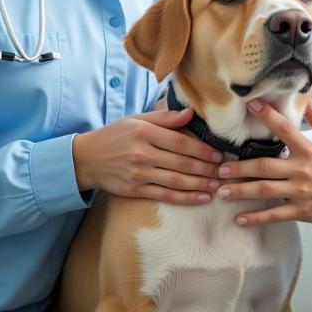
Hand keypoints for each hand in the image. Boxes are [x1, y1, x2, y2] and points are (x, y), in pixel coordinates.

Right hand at [72, 107, 222, 203]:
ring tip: (218, 185)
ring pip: (176, 181)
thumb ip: (165, 117)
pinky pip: (165, 195)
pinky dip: (185, 198)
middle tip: (225, 171)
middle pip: (181, 163)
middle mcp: (142, 154)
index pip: (179, 142)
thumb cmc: (116, 135)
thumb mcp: (137, 119)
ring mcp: (139, 174)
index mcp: (144, 132)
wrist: (86, 159)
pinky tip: (201, 198)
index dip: (201, 150)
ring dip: (200, 185)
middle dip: (206, 169)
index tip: (218, 154)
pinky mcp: (135, 190)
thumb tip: (191, 113)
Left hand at [215, 100, 311, 229]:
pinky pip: (275, 215)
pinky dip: (256, 218)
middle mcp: (301, 170)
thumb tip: (308, 101)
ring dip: (241, 191)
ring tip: (221, 190)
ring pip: (264, 191)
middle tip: (219, 167)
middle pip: (264, 167)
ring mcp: (300, 192)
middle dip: (239, 167)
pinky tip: (240, 218)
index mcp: (309, 150)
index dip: (267, 116)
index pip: (285, 129)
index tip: (251, 105)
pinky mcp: (302, 211)